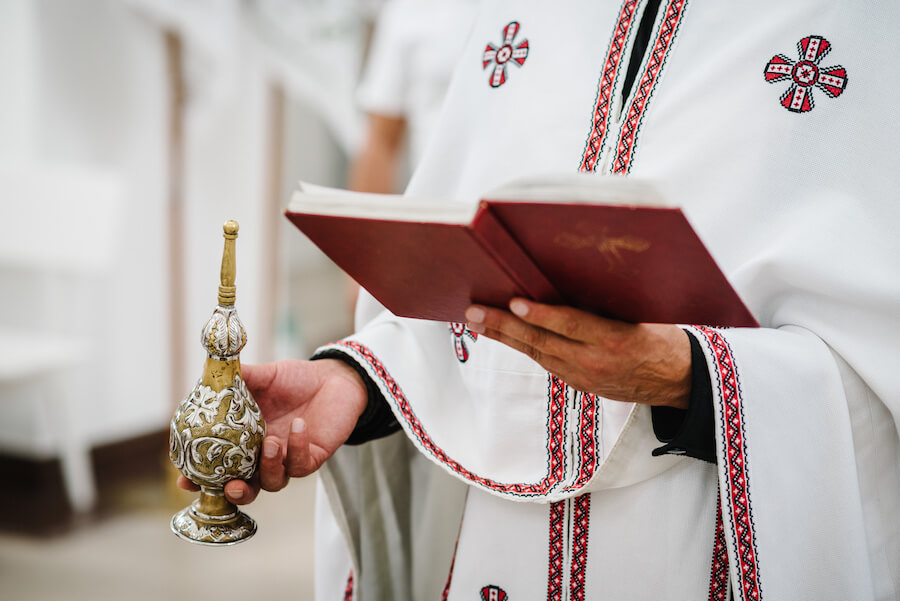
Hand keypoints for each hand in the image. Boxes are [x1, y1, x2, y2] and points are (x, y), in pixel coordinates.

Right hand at [177, 358, 367, 503]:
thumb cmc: (295, 380)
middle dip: (235, 492)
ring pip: (273, 481)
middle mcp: (263, 457)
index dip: (201, 479)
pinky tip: (298, 425)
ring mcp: (287, 460)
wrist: (334, 378)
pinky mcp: (312, 458)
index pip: (219, 467)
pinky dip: (297, 446)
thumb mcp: (263, 376)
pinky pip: (302, 463)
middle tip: (231, 485)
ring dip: (268, 466)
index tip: (185, 480)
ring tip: (269, 442)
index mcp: (244, 441)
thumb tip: (211, 373)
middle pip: (245, 488)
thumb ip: (238, 378)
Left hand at [465, 299, 690, 408]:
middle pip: (542, 342)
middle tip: (472, 313)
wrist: (678, 380)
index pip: (571, 325)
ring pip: (537, 354)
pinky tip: (504, 336)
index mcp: (616, 339)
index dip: (541, 315)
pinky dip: (523, 347)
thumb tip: (566, 280)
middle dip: (503, 326)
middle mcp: (595, 362)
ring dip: (504, 338)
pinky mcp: (580, 384)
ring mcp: (585, 377)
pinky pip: (546, 362)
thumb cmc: (661, 336)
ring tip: (476, 322)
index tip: (514, 302)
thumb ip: (605, 305)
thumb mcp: (641, 315)